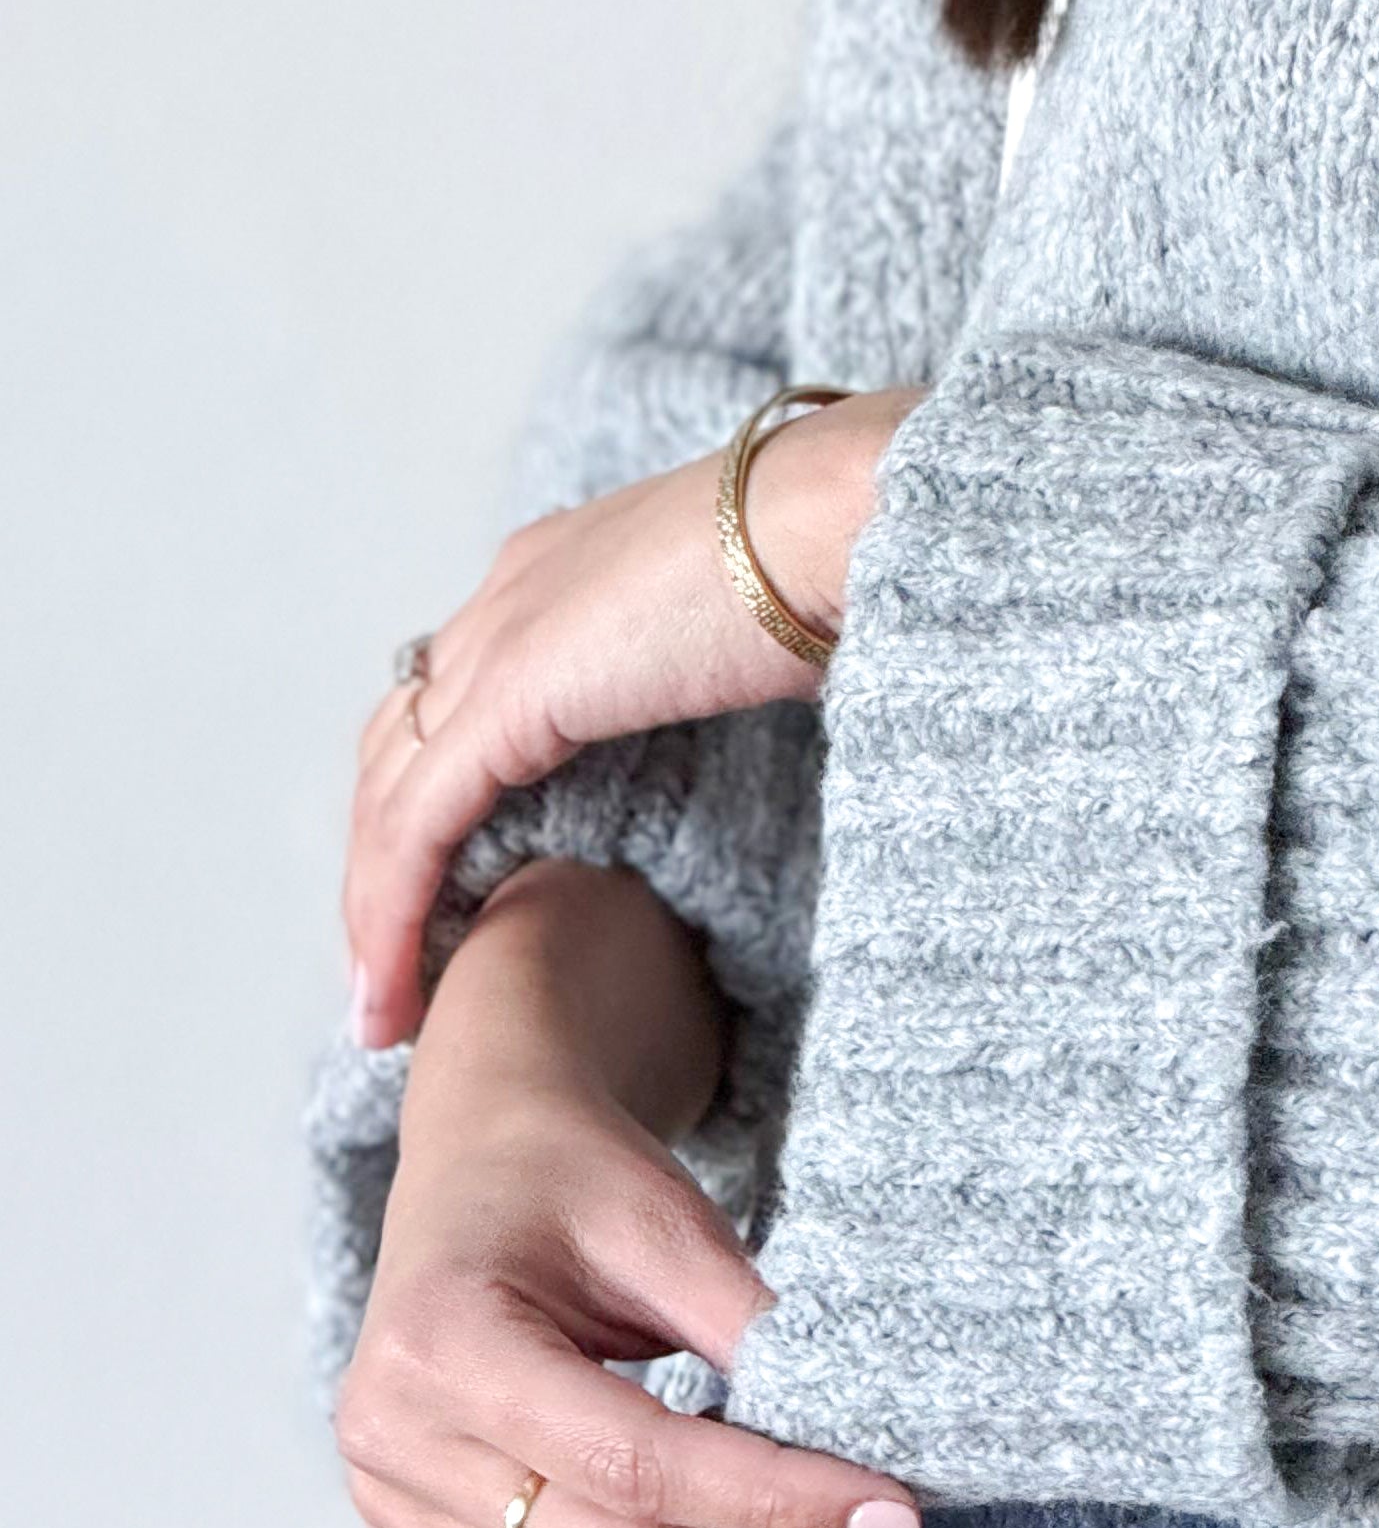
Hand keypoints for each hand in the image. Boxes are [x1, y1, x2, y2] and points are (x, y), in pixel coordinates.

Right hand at [336, 859, 920, 1527]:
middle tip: (816, 1473)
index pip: (635, 1468)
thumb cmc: (569, 1178)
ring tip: (729, 1473)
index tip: (891, 1513)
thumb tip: (850, 1437)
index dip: (776, 1499)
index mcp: (441, 1344)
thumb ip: (748, 1329)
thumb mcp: (667, 1220)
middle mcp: (392, 1437)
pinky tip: (663, 1494)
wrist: (479, 1164)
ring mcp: (389, 1498)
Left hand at [346, 387, 920, 1051]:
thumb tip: (763, 733)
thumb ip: (720, 684)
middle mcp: (508, 597)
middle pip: (399, 751)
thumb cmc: (852, 566)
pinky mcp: (512, 693)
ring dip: (376, 913)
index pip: (458, 703)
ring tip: (384, 1015)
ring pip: (390, 795)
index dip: (440, 806)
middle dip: (385, 869)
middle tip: (397, 978)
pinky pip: (418, 823)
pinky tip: (394, 988)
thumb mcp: (761, 640)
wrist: (854, 512)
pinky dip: (394, 910)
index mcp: (563, 575)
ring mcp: (500, 639)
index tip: (458, 905)